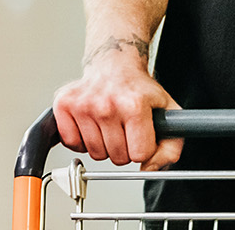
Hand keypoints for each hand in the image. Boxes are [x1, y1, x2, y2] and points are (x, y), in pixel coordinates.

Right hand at [52, 42, 182, 168]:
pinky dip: (81, 141)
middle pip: (117, 158)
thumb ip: (170, 148)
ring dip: (103, 145)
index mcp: (134, 105)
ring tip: (108, 125)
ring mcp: (83, 104)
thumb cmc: (139, 89)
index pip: (140, 155)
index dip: (142, 149)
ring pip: (95, 154)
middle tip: (124, 129)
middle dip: (123, 149)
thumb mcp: (168, 113)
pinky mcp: (64, 104)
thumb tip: (149, 169)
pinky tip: (90, 125)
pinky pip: (72, 144)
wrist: (114, 64)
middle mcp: (107, 104)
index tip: (140, 134)